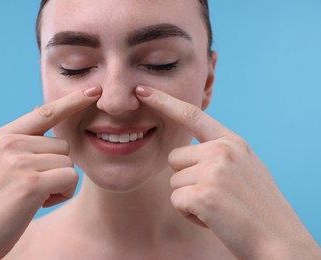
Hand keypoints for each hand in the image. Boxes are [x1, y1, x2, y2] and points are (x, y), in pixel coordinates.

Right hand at [0, 87, 101, 259]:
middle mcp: (10, 143)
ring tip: (33, 197)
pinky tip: (39, 204)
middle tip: (33, 187)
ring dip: (59, 183)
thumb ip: (21, 144)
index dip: (72, 101)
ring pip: (68, 163)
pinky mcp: (31, 183)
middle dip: (57, 168)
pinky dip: (62, 194)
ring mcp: (19, 161)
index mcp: (2, 136)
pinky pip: (70, 179)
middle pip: (64, 145)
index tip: (95, 89)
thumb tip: (51, 126)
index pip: (45, 112)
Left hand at [136, 86, 319, 258]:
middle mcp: (222, 150)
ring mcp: (214, 170)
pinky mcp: (204, 194)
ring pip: (174, 182)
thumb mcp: (244, 167)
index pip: (191, 114)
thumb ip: (219, 153)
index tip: (142, 90)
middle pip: (174, 158)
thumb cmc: (257, 207)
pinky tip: (213, 218)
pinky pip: (177, 201)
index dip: (164, 101)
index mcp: (232, 142)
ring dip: (189, 198)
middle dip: (185, 179)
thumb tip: (189, 150)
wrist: (279, 240)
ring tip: (218, 207)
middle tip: (214, 194)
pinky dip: (190, 214)